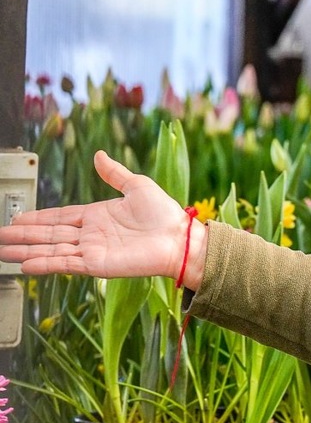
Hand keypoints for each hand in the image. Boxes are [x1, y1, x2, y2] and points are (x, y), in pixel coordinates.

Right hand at [0, 151, 204, 284]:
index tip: (17, 219)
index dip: (37, 219)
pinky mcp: (97, 265)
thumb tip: (99, 156)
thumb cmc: (165, 214)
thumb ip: (114, 173)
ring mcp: (92, 250)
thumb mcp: (137, 185)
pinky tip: (25, 266)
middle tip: (1, 236)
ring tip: (3, 252)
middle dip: (22, 236)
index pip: (59, 217)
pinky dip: (45, 265)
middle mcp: (91, 234)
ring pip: (50, 250)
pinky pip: (65, 264)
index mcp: (98, 216)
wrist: (180, 239)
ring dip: (26, 251)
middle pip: (48, 235)